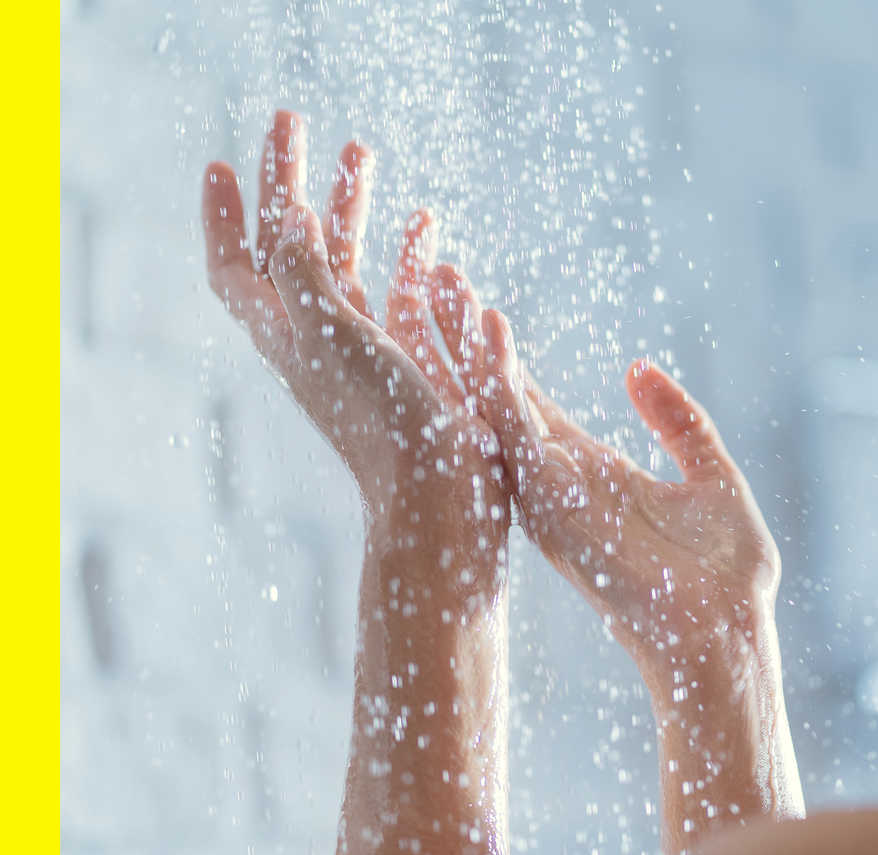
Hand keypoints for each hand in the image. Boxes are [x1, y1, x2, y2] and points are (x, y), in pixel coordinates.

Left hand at [201, 111, 509, 586]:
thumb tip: (286, 217)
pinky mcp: (409, 360)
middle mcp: (318, 338)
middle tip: (295, 122)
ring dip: (348, 207)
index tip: (224, 163)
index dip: (224, 216)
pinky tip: (427, 226)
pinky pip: (400, 291)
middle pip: (291, 248)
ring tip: (363, 153)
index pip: (235, 267)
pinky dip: (407, 253)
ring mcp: (364, 349)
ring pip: (346, 263)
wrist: (440, 496)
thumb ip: (305, 272)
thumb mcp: (332, 336)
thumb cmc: (383, 421)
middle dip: (290, 183)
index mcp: (287, 335)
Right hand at [468, 309, 781, 686]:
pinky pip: (518, 435)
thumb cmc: (724, 573)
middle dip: (463, 339)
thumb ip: (678, 421)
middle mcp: (557, 480)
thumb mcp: (711, 475)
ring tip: (443, 283)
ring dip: (467, 347)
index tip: (472, 303)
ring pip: (493, 408)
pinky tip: (491, 331)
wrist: (726, 634)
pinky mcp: (556, 507)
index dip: (499, 353)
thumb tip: (637, 367)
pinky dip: (501, 383)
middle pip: (497, 396)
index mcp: (587, 471)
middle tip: (435, 277)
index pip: (528, 401)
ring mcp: (551, 494)